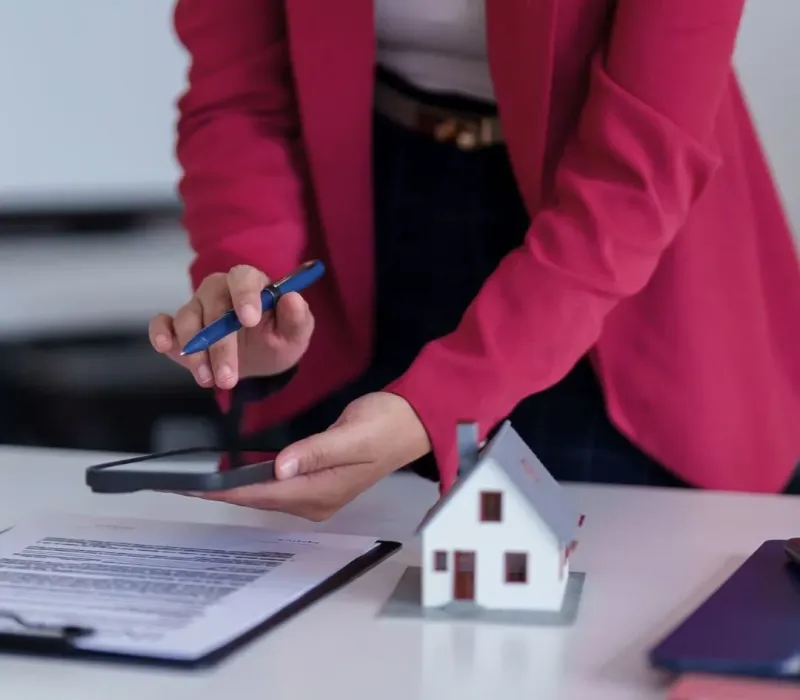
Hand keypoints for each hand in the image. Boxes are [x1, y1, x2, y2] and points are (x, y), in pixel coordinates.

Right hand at [149, 265, 313, 388]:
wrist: (259, 360)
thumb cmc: (277, 339)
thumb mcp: (295, 335)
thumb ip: (297, 318)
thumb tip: (293, 298)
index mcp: (251, 284)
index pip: (243, 277)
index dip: (245, 296)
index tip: (249, 321)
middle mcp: (220, 290)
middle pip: (213, 305)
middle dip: (220, 345)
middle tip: (228, 377)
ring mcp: (197, 306)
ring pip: (188, 320)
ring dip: (196, 353)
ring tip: (209, 380)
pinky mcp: (177, 327)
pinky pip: (163, 322)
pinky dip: (160, 332)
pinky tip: (165, 346)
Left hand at [183, 392, 431, 520]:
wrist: (413, 422)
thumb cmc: (388, 426)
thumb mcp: (354, 435)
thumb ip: (317, 452)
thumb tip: (280, 468)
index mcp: (323, 491)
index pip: (263, 493)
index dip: (226, 491)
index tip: (193, 487)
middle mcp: (317, 499)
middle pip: (259, 499)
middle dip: (221, 493)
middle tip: (182, 484)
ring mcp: (318, 492)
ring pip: (266, 494)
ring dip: (233, 489)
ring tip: (199, 481)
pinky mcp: (318, 481)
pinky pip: (277, 486)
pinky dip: (251, 481)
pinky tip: (235, 475)